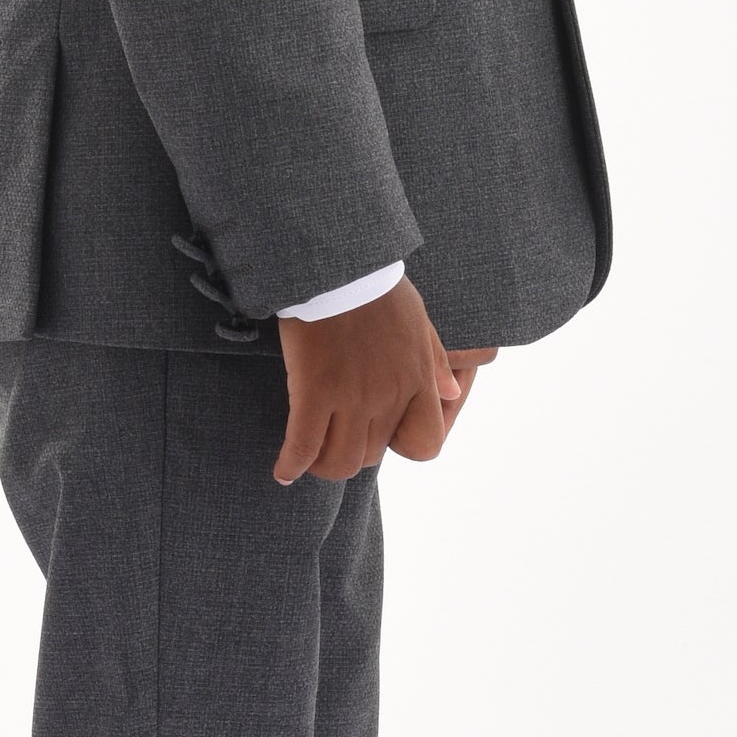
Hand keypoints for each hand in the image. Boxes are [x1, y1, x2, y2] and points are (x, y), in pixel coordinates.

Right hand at [273, 277, 494, 484]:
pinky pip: (304, 447)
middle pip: (373, 456)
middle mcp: (389, 395)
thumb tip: (453, 392)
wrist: (338, 265)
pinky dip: (291, 465)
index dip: (402, 447)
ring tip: (309, 458)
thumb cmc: (376, 286)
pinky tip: (283, 471)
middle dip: (353, 452)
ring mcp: (353, 398)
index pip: (426, 443)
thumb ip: (436, 360)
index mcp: (417, 379)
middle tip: (333, 439)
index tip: (381, 434)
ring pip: (341, 462)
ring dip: (323, 465)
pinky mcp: (315, 392)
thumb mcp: (419, 320)